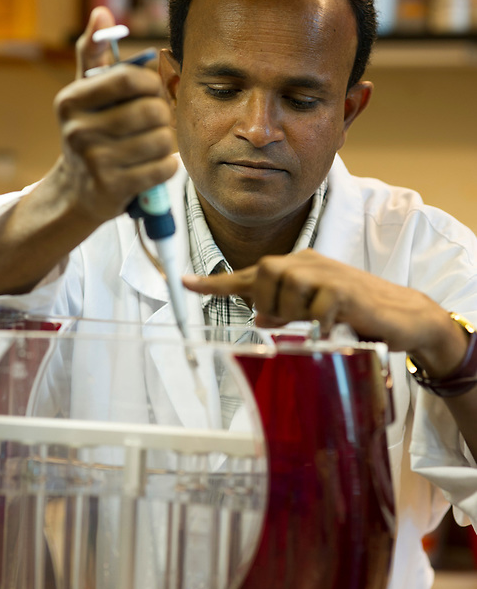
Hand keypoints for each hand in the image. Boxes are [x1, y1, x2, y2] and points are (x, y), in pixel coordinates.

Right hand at [52, 12, 177, 222]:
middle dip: (163, 116)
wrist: (76, 192)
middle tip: (158, 122)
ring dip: (166, 142)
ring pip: (161, 141)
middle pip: (152, 111)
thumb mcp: (85, 95)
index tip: (152, 92)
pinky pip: (163, 168)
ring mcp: (95, 162)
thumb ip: (94, 54)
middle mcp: (79, 130)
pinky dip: (167, 166)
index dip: (153, 84)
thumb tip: (102, 13)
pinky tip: (155, 164)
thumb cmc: (90, 132)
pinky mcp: (113, 189)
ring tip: (154, 144)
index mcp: (72, 101)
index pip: (131, 79)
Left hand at [183, 249, 468, 377]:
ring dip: (296, 313)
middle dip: (270, 302)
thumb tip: (260, 318)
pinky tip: (334, 326)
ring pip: (284, 292)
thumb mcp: (312, 310)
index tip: (186, 282)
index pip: (251, 273)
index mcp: (297, 265)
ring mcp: (326, 274)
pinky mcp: (343, 292)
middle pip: (263, 275)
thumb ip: (284, 310)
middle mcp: (308, 262)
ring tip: (320, 319)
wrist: (403, 314)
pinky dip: (319, 324)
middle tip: (293, 318)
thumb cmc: (354, 311)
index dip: (217, 282)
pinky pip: (314, 311)